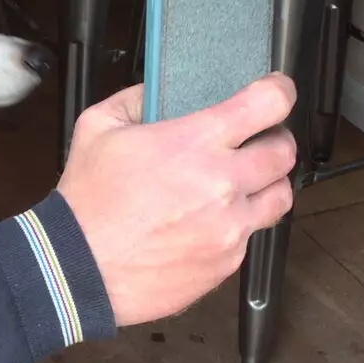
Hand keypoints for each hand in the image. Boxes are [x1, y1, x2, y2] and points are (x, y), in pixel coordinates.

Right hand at [58, 75, 296, 324]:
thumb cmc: (86, 203)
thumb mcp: (97, 128)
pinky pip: (250, 237)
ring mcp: (229, 228)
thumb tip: (157, 93)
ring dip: (266, 186)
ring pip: (280, 198)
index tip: (276, 93)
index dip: (280, 92)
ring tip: (241, 187)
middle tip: (256, 144)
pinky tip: (207, 224)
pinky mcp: (226, 263)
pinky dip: (236, 227)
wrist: (78, 270)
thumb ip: (135, 99)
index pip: (269, 103)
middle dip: (274, 141)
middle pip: (285, 152)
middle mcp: (223, 184)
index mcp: (196, 142)